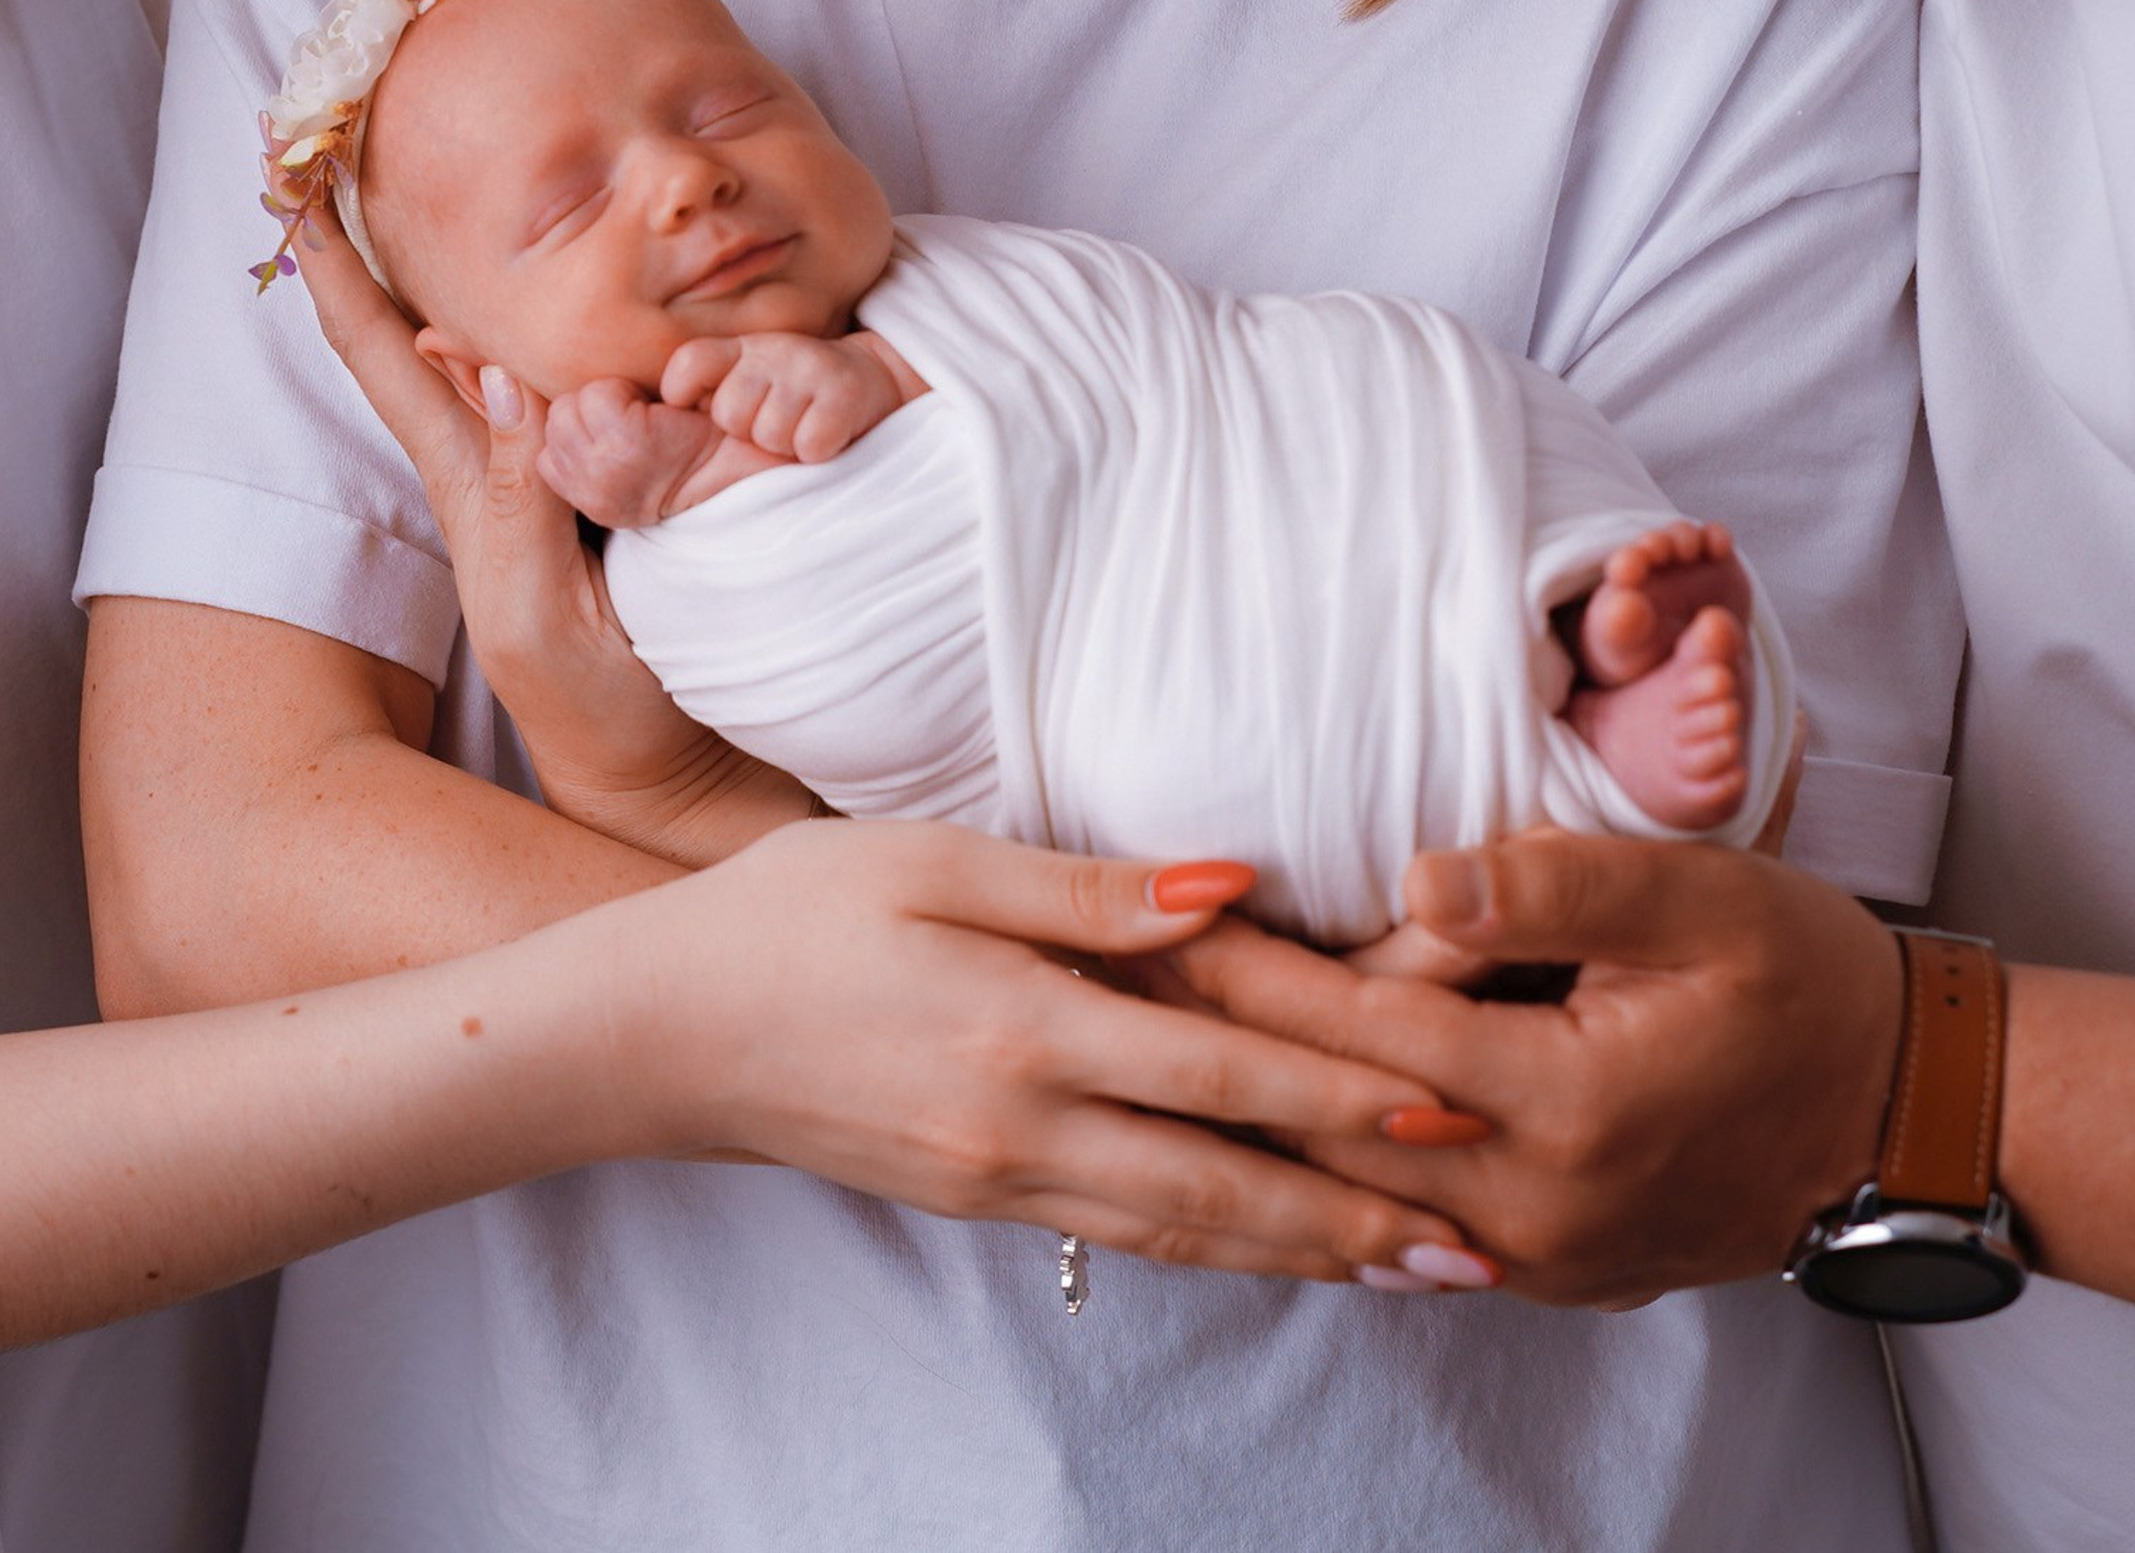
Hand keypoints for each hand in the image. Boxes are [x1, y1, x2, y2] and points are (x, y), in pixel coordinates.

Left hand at [296, 210, 811, 861]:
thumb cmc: (606, 708)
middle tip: (333, 145)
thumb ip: (521, 498)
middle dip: (377, 244)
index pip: (393, 357)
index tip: (293, 185)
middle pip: (425, 333)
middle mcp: (504, 462)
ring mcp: (559, 474)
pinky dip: (558, 321)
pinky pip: (582, 379)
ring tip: (412, 191)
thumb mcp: (540, 614)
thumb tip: (496, 370)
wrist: (674, 777)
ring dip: (452, 272)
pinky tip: (563, 297)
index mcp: (475, 484)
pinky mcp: (627, 482)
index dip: (341, 274)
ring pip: (500, 347)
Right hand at [595, 820, 1501, 1286]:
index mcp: (1024, 1026)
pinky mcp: (975, 1196)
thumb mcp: (933, 862)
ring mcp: (998, 1179)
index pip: (1221, 1071)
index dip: (1343, 1094)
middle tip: (1477, 1244)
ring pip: (1184, 1233)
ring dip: (1304, 1253)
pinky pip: (1123, 1238)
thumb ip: (1087, 889)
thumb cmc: (795, 913)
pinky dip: (1217, 1254)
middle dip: (1357, 1215)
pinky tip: (1272, 1254)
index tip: (1455, 1112)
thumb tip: (1231, 888)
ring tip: (1410, 1271)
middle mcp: (1024, 1125)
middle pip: (1223, 1185)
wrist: (657, 1030)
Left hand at [664, 331, 909, 464]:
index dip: (682, 393)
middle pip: (728, 412)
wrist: (872, 381)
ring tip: (800, 425)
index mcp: (740, 348)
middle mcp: (773, 351)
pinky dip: (817, 451)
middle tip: (773, 419)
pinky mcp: (844, 395)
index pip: (687, 363)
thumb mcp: (743, 376)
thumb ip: (701, 386)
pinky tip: (826, 436)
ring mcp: (809, 370)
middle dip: (747, 430)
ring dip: (785, 444)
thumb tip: (657, 412)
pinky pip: (809, 445)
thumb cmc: (791, 391)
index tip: (703, 406)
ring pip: (769, 434)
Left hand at [1144, 829, 1899, 1304]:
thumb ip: (1551, 884)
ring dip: (1253, 1119)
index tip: (1148, 926)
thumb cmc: (1800, 978)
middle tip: (1108, 987)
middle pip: (1329, 1124)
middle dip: (1214, 1053)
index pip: (1357, 1030)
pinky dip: (1327, 1173)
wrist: (1897, 1112)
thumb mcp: (1697, 897)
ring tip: (1153, 1054)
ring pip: (1354, 1196)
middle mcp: (1533, 1204)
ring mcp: (1539, 1257)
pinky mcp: (1549, 1270)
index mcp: (1562, 1103)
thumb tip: (1412, 878)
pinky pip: (1405, 1227)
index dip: (1246, 974)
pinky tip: (1262, 1131)